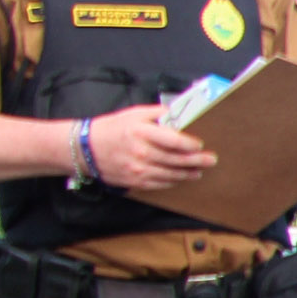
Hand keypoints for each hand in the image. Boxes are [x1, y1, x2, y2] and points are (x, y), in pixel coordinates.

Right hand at [90, 104, 214, 191]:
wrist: (85, 148)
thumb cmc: (112, 128)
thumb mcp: (134, 114)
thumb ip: (158, 113)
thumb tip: (180, 114)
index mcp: (141, 132)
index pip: (174, 140)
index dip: (191, 144)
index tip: (201, 144)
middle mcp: (141, 152)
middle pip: (176, 159)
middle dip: (197, 160)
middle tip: (211, 159)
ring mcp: (138, 169)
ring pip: (171, 174)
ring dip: (188, 173)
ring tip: (199, 170)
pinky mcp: (135, 181)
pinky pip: (160, 184)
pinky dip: (173, 181)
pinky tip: (181, 177)